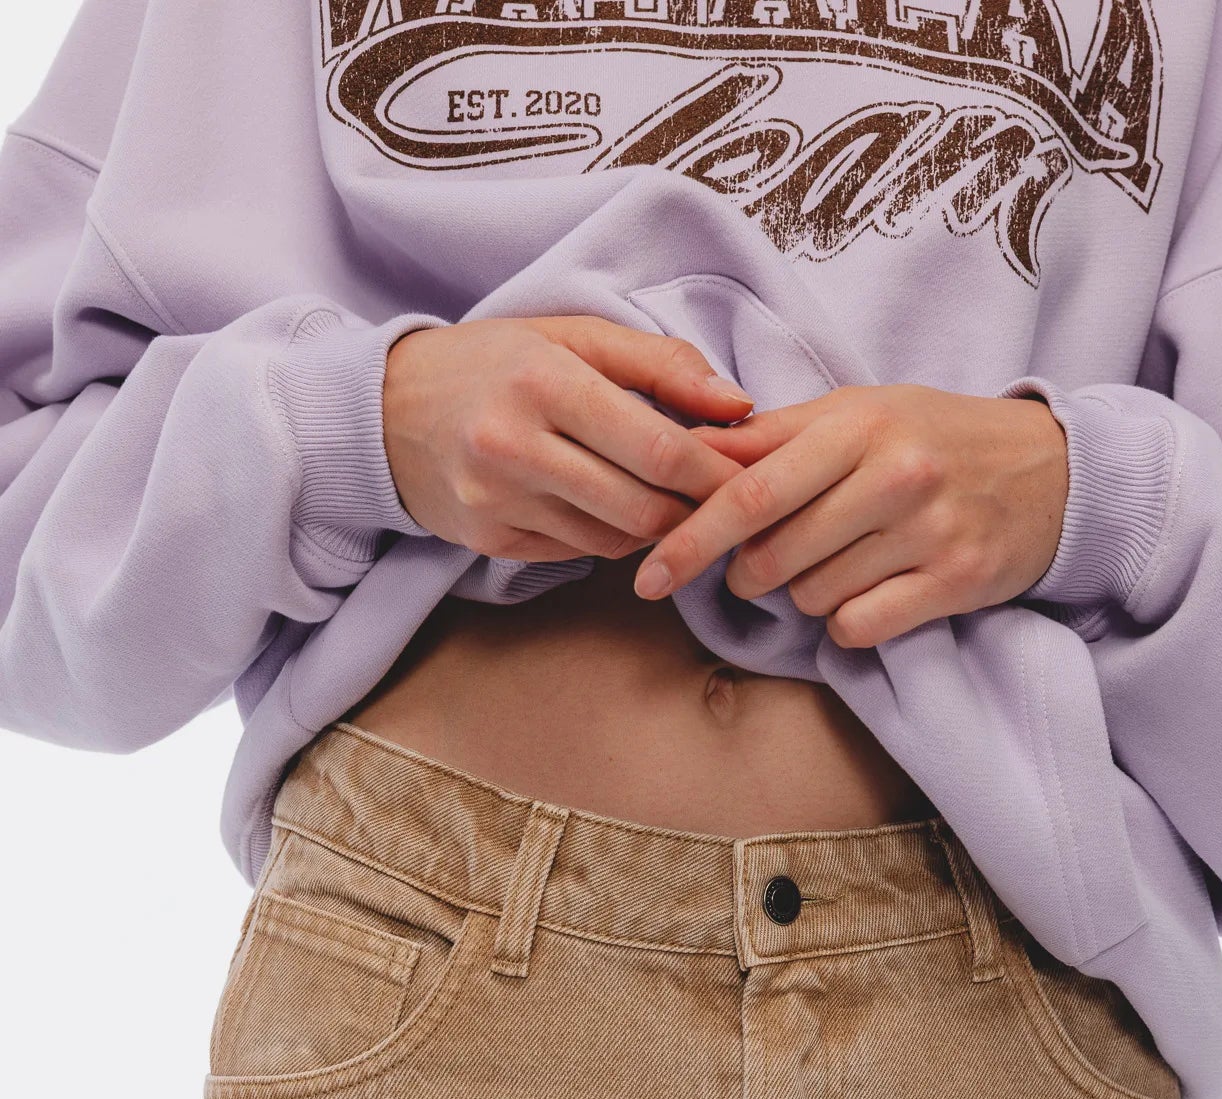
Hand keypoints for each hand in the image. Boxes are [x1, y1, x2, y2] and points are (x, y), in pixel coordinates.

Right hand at [383, 316, 752, 561]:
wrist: (384, 411)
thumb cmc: (491, 364)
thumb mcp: (568, 336)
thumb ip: (658, 364)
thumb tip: (737, 405)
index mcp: (542, 380)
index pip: (656, 447)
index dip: (714, 472)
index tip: (749, 476)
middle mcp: (513, 445)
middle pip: (642, 507)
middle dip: (695, 512)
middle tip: (725, 503)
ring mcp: (497, 501)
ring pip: (615, 539)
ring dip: (656, 528)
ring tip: (672, 502)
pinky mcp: (489, 541)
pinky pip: (578, 553)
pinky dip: (611, 538)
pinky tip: (614, 511)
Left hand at [631, 384, 1068, 647]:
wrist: (1053, 469)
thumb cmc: (934, 437)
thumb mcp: (859, 412)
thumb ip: (773, 437)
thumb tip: (687, 453)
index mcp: (858, 424)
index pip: (749, 492)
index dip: (688, 539)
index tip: (647, 575)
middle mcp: (895, 473)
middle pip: (773, 557)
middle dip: (751, 573)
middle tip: (769, 562)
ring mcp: (929, 530)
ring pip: (814, 597)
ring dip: (807, 595)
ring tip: (842, 562)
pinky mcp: (957, 582)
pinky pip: (860, 628)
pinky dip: (849, 623)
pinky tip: (872, 593)